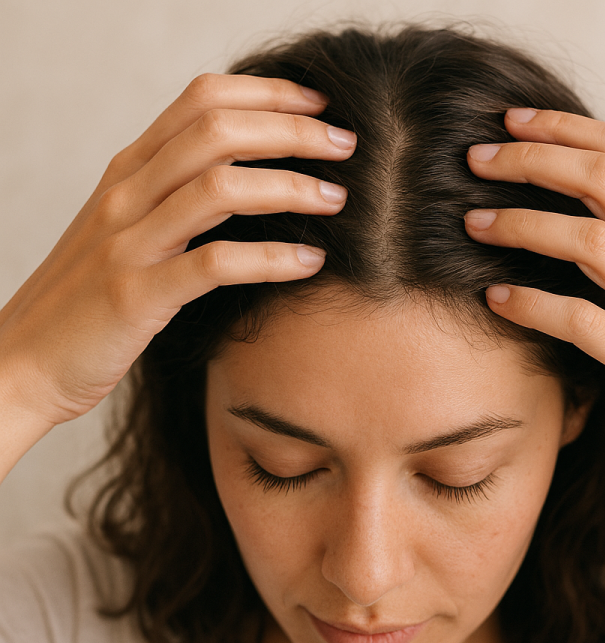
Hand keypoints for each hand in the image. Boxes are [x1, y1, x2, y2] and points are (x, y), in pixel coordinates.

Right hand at [0, 74, 354, 431]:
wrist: (22, 360)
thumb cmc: (86, 300)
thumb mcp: (126, 231)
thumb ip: (171, 198)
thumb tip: (245, 181)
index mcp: (128, 172)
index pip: (201, 102)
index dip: (267, 94)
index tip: (320, 104)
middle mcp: (126, 194)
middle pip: (217, 132)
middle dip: (292, 130)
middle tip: (345, 144)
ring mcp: (128, 242)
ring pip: (219, 188)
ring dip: (289, 188)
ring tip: (337, 199)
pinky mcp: (136, 295)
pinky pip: (214, 264)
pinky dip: (270, 258)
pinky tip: (310, 263)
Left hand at [464, 108, 604, 506]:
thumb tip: (578, 216)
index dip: (564, 128)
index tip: (510, 121)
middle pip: (603, 178)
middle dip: (531, 159)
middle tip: (474, 158)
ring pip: (589, 239)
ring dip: (521, 224)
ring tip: (471, 224)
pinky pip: (580, 319)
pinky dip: (530, 305)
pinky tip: (493, 300)